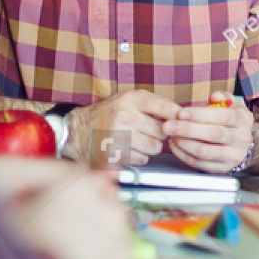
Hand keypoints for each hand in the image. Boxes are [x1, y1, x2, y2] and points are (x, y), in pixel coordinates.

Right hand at [67, 89, 181, 166]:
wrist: (76, 130)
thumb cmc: (108, 113)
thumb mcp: (129, 98)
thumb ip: (155, 103)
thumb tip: (182, 113)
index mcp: (131, 99)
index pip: (166, 108)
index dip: (177, 117)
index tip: (180, 121)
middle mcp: (125, 117)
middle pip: (163, 132)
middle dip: (159, 134)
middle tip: (148, 132)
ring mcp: (118, 137)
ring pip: (154, 148)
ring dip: (150, 147)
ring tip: (136, 140)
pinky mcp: (114, 155)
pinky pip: (141, 160)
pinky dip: (138, 157)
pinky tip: (127, 149)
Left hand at [164, 91, 255, 172]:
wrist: (245, 146)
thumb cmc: (233, 122)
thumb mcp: (233, 106)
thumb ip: (223, 97)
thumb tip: (215, 96)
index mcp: (243, 120)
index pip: (222, 116)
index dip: (199, 114)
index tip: (181, 113)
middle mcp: (241, 139)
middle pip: (213, 134)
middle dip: (187, 129)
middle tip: (168, 126)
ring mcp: (233, 156)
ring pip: (205, 151)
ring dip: (183, 143)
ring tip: (170, 136)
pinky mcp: (223, 169)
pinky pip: (200, 164)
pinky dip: (184, 155)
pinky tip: (175, 146)